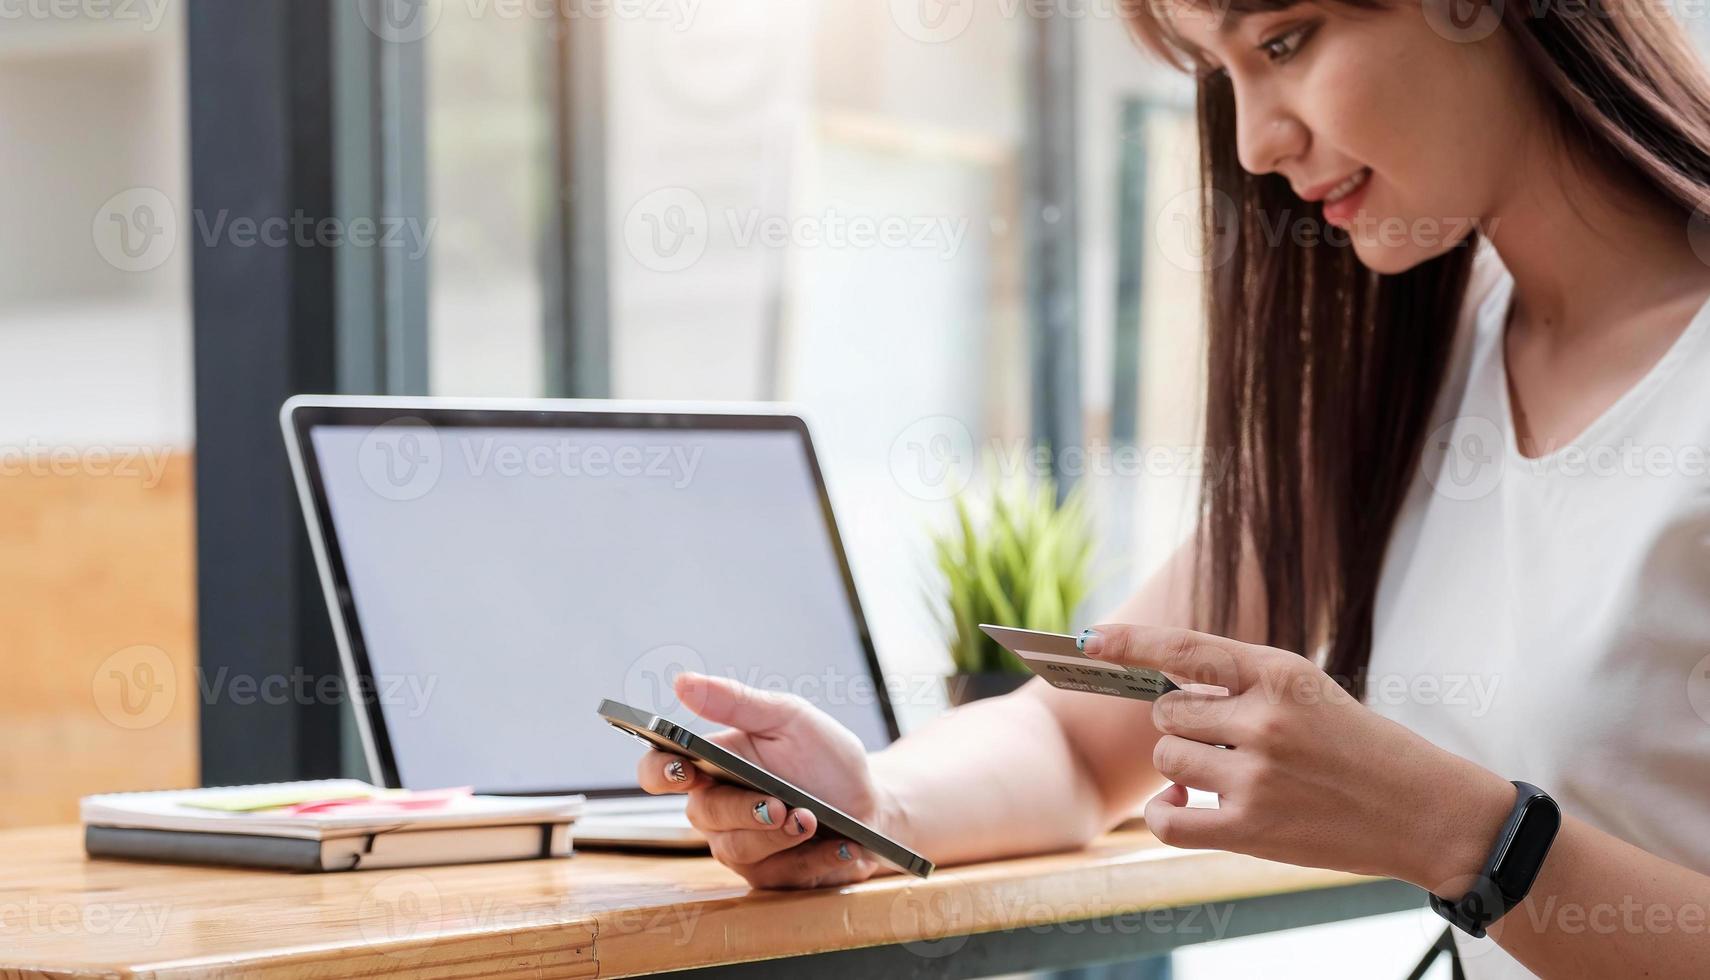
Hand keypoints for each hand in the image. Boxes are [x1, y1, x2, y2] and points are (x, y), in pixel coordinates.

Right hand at [635, 672, 889, 888]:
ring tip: (812, 819)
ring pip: (737, 849)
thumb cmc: (824, 757)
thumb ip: (736, 702)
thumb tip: (682, 682)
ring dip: (779, 836)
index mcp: (711, 764)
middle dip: (742, 809)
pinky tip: (839, 845)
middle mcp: (717, 807)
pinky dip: (813, 859)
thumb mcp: (789, 718)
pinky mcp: (767, 875)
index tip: (684, 768)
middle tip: (778, 804)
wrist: (870, 803)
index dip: (660, 772)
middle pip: (702, 814)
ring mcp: (739, 845)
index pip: (660, 770)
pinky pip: (776, 875)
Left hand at [1079, 623, 1513, 889]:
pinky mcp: (1251, 828)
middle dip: (1182, 722)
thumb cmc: (1360, 746)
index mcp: (1279, 672)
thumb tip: (1164, 692)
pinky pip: (1167, 818)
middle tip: (1224, 737)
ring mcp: (1255, 775)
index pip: (1185, 648)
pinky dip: (1165, 811)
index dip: (1131, 641)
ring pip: (1166, 756)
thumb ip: (1241, 684)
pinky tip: (1184, 803)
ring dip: (1181, 764)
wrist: (1424, 811)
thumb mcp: (1309, 690)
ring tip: (1224, 771)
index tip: (1090, 640)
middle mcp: (1264, 719)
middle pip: (1167, 711)